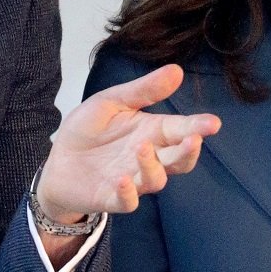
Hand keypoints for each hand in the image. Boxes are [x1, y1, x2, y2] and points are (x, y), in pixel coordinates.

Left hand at [34, 64, 220, 222]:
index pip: (181, 130)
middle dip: (188, 151)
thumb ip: (144, 90)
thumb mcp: (112, 101)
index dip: (198, 127)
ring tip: (142, 148)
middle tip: (194, 139)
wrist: (57, 160)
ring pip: (156, 180)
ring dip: (152, 166)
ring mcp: (132, 179)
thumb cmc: (88, 130)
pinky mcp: (112, 198)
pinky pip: (127, 201)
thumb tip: (177, 70)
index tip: (213, 123)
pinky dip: (128, 193)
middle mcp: (148, 158)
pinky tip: (122, 179)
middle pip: (178, 160)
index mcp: (152, 132)